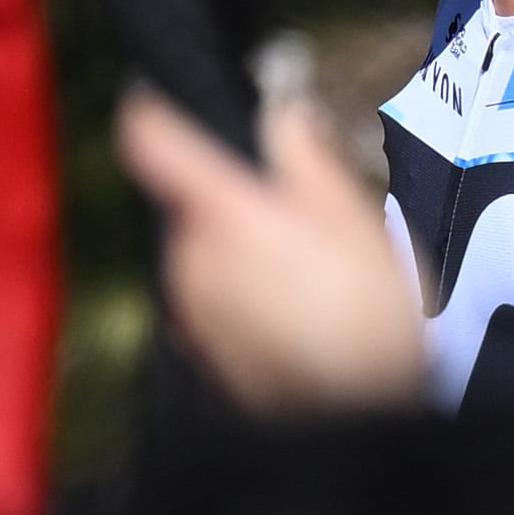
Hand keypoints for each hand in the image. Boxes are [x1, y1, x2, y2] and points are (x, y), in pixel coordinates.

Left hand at [114, 87, 425, 413]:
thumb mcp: (353, 218)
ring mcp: (192, 305)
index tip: (150, 100)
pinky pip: (213, 300)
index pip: (156, 144)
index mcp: (225, 213)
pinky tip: (294, 317)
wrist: (356, 414)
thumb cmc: (363, 317)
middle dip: (240, 209)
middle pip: (196, 207)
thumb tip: (283, 114)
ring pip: (206, 254)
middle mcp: (193, 256)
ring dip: (244, 257)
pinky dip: (243, 299)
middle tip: (305, 230)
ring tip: (312, 282)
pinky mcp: (199, 345)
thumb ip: (304, 157)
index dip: (150, 114)